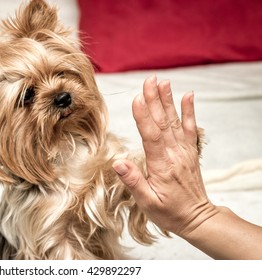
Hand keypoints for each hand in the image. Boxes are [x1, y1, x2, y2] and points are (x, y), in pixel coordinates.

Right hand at [113, 76, 217, 236]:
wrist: (197, 217)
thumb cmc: (169, 211)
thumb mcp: (147, 203)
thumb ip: (134, 181)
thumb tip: (118, 163)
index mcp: (162, 166)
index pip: (151, 136)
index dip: (143, 116)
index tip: (137, 98)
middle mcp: (175, 154)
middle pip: (163, 123)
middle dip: (155, 100)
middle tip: (149, 80)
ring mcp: (184, 151)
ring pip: (175, 121)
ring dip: (168, 101)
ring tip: (163, 82)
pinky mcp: (190, 151)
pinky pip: (190, 128)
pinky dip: (189, 111)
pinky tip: (187, 96)